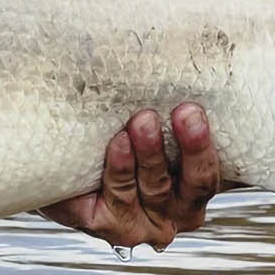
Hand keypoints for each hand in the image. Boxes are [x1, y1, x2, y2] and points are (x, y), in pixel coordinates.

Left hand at [40, 104, 224, 250]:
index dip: (210, 144)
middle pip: (196, 183)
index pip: (217, 169)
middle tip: (185, 111)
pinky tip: (118, 143)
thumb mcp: (154, 121)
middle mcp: (178, 211)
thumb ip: (174, 105)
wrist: (57, 166)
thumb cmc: (115, 138)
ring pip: (155, 187)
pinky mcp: (110, 227)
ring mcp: (145, 223)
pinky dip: (120, 168)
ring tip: (142, 120)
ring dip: (151, 152)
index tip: (198, 109)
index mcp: (197, 188)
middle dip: (192, 146)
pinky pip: (119, 196)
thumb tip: (195, 47)